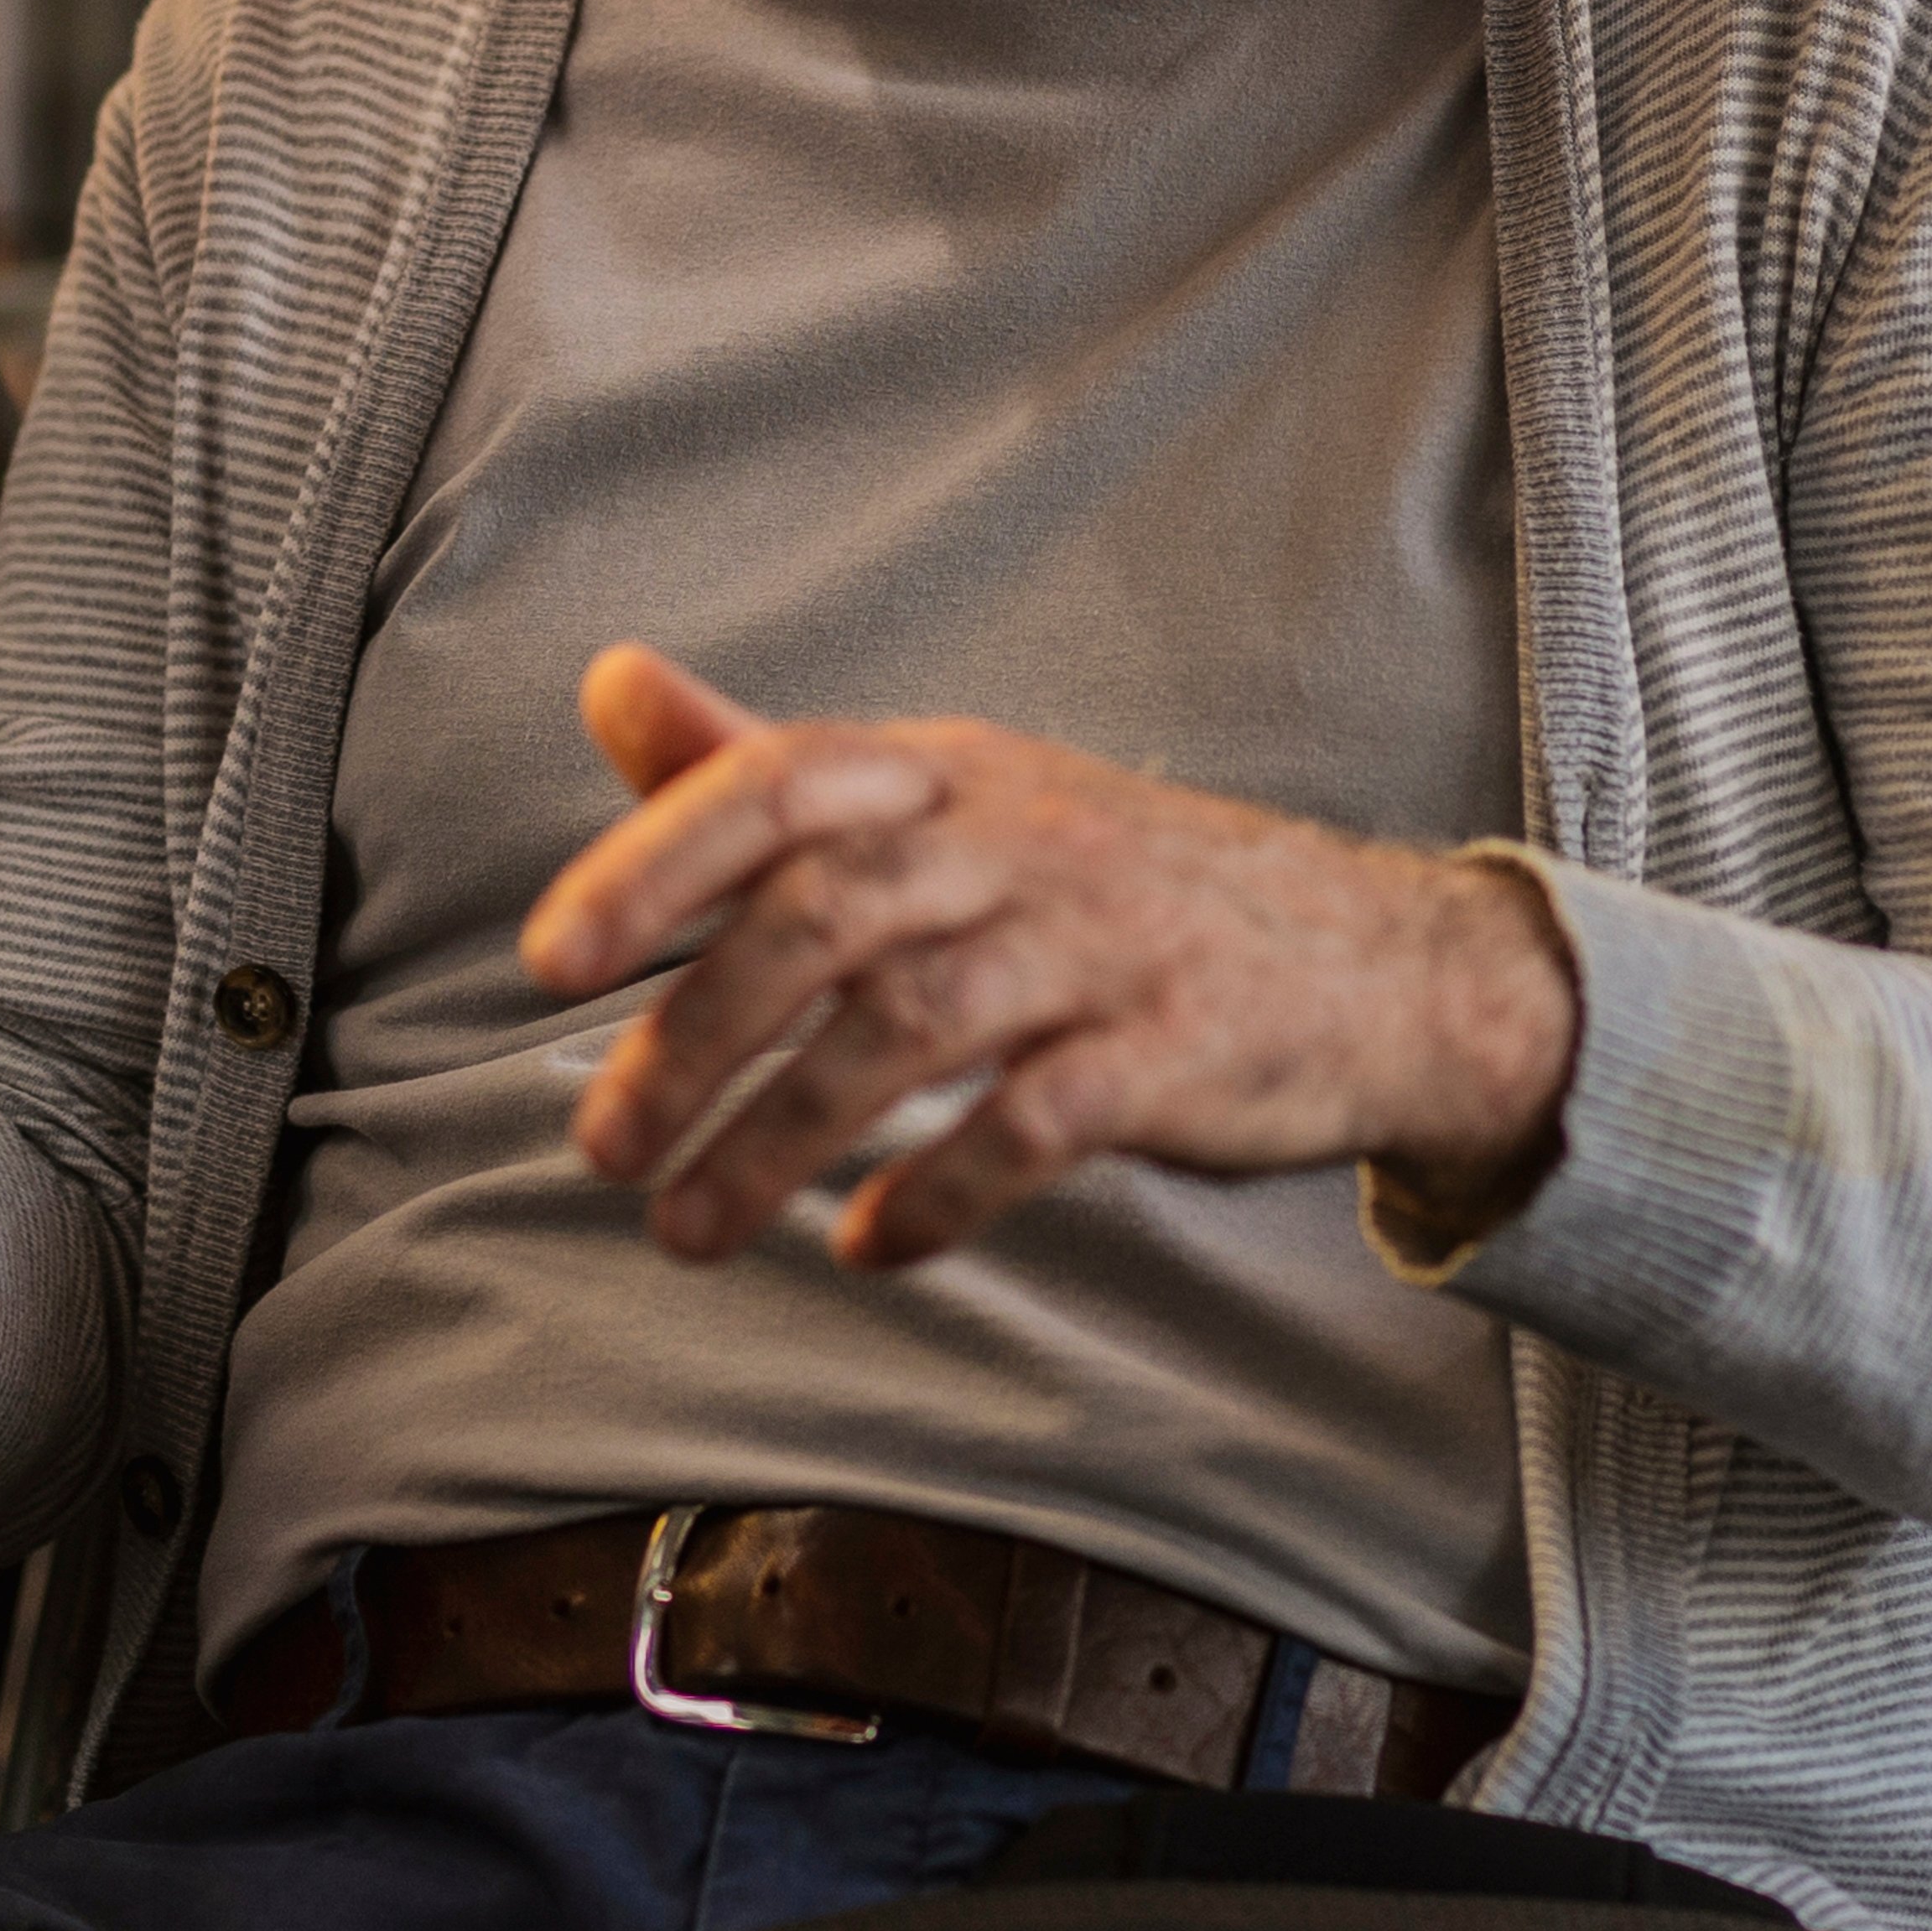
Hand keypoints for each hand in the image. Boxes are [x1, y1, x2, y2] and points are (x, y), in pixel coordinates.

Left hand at [521, 645, 1582, 1271]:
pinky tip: (869, 1246)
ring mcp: (1105, 942)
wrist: (1378, 962)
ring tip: (692, 1231)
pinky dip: (940, 1191)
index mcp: (950, 769)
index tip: (552, 961)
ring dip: (782, 1140)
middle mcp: (1021, 837)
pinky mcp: (1176, 1050)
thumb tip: (609, 684)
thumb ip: (774, 764)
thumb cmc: (1118, 887)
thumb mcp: (953, 797)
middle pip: (828, 912)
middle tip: (603, 1149)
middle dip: (694, 1035)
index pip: (778, 780)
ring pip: (913, 1025)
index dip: (653, 860)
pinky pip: (1039, 1121)